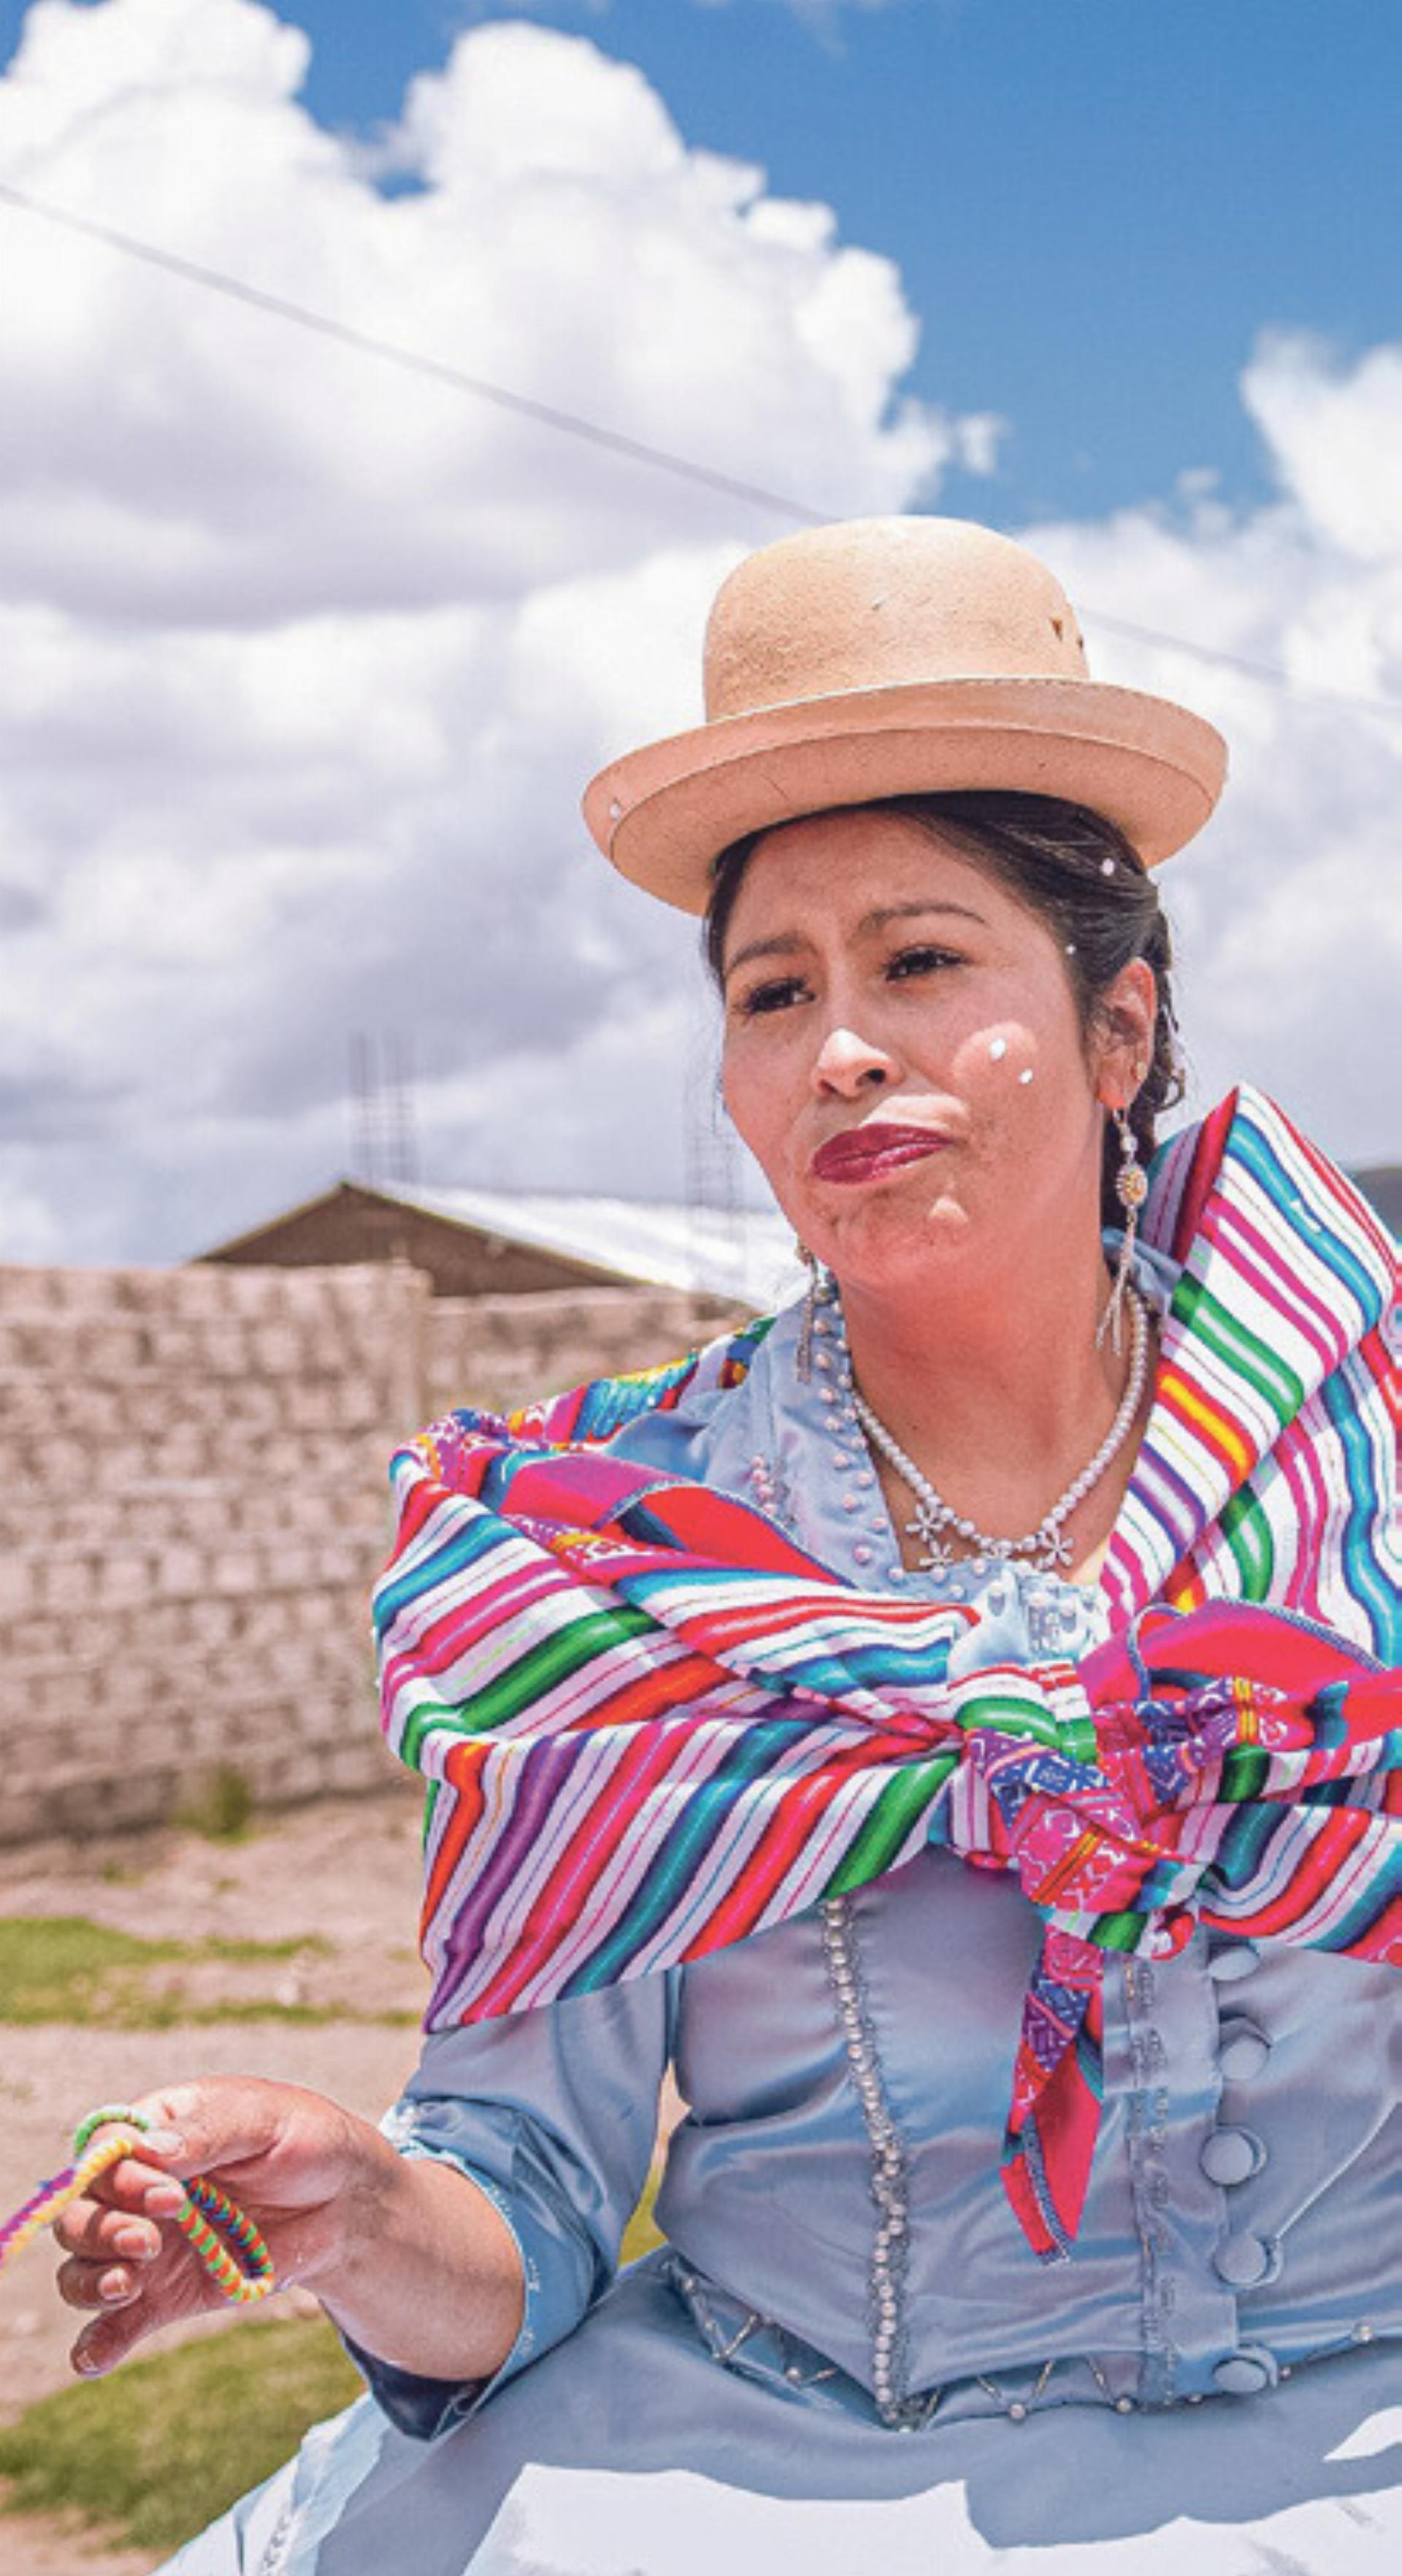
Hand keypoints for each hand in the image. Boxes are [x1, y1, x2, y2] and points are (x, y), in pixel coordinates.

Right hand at [54, 2077, 377, 2376]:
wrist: (344, 2204)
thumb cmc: (303, 2141)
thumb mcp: (264, 2119)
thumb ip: (207, 2132)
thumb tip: (150, 2152)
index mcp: (155, 2133)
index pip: (104, 2154)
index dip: (120, 2178)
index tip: (170, 2196)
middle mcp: (136, 2192)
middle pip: (79, 2214)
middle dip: (100, 2232)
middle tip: (148, 2241)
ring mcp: (146, 2248)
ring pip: (82, 2269)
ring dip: (90, 2283)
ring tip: (127, 2286)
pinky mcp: (163, 2297)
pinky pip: (114, 2326)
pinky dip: (97, 2344)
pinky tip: (96, 2358)